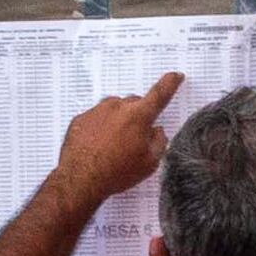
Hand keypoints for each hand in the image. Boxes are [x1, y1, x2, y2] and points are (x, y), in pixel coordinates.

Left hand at [49, 72, 183, 207]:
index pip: (159, 94)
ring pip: (113, 109)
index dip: (170, 83)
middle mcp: (117, 107)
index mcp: (139, 116)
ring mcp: (96, 111)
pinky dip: (99, 128)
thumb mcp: (149, 163)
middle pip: (134, 103)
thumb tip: (157, 130)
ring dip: (117, 121)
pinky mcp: (80, 119)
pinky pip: (95, 118)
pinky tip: (97, 146)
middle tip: (135, 138)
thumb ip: (159, 142)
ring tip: (113, 145)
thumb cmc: (117, 172)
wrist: (80, 179)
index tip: (175, 76)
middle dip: (138, 116)